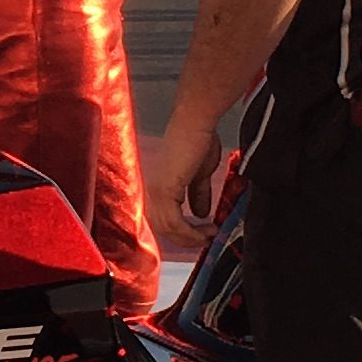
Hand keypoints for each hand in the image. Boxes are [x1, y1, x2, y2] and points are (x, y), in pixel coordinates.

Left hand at [147, 113, 231, 255]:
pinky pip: (174, 222)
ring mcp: (155, 190)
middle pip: (162, 227)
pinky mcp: (165, 189)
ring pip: (167, 228)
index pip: (162, 220)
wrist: (197, 122)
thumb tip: (201, 214)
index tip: (201, 235)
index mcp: (157, 186)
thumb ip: (198, 195)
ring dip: (190, 237)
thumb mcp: (200, 174)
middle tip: (207, 239)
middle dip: (186, 238)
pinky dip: (190, 231)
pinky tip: (205, 230)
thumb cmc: (198, 138)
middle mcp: (151, 190)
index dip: (181, 232)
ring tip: (209, 235)